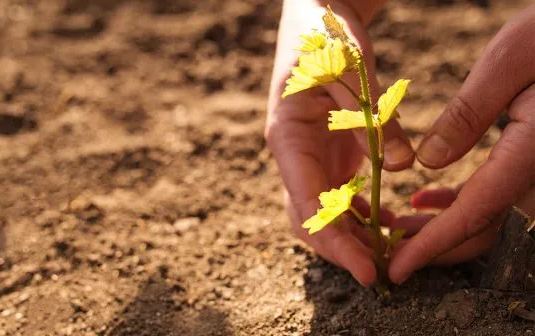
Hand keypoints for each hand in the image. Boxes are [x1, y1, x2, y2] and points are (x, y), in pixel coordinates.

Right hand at [266, 1, 413, 285]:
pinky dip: (362, 214)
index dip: (334, 242)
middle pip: (310, 219)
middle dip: (341, 249)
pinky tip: (388, 222)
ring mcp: (309, 157)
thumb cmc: (324, 36)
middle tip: (380, 272)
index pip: (307, 205)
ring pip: (325, 213)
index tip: (366, 270)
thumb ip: (371, 117)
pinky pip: (341, 195)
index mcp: (287, 139)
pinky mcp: (327, 153)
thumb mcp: (349, 70)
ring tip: (387, 253)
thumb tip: (398, 167)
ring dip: (352, 236)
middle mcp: (294, 156)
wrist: (315, 16)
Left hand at [388, 5, 534, 283]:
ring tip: (396, 228)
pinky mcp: (529, 159)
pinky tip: (424, 199)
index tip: (397, 270)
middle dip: (432, 248)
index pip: (475, 213)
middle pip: (482, 228)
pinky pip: (494, 194)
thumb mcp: (510, 61)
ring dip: (439, 228)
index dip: (431, 247)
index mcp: (533, 151)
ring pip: (486, 216)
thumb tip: (428, 164)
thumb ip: (470, 113)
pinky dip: (456, 203)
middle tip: (387, 254)